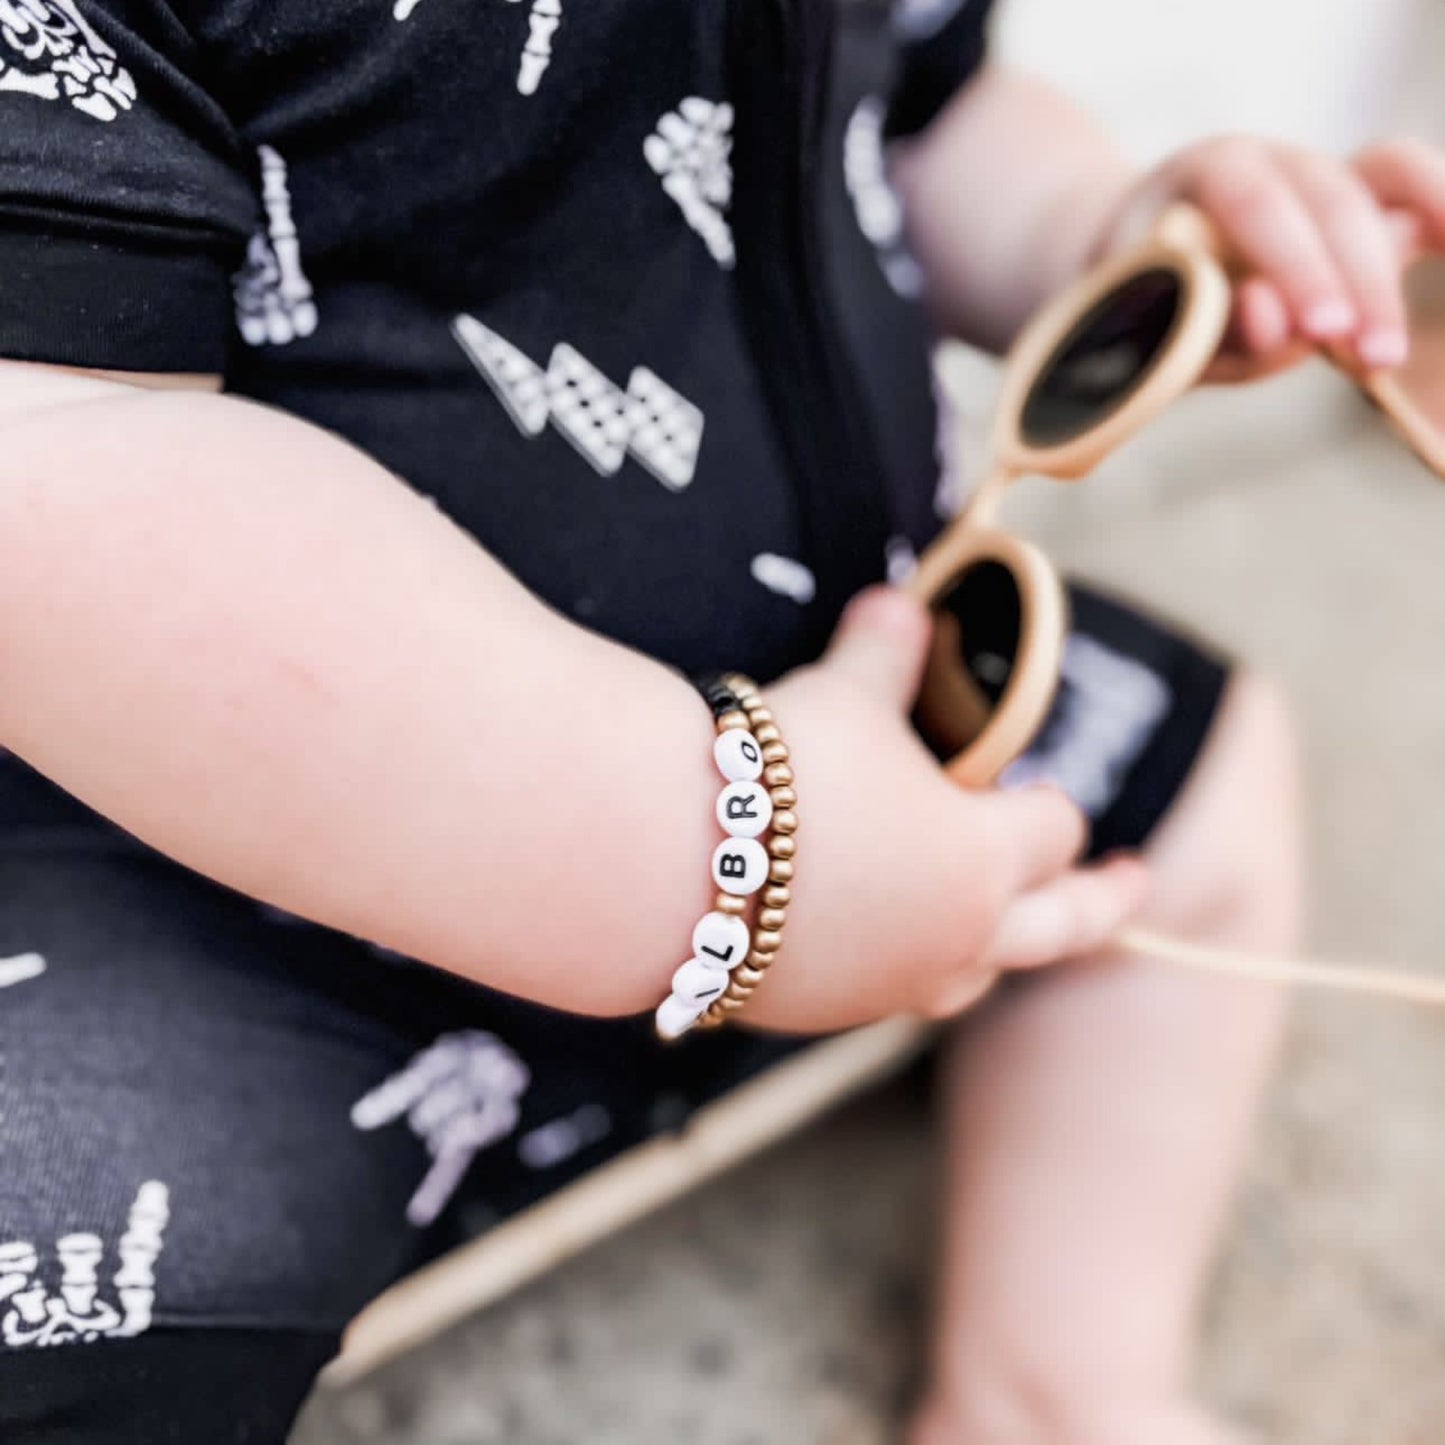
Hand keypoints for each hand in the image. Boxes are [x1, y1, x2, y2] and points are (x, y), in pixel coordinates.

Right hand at [739, 587, 1149, 1033]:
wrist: (666, 862)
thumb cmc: (778, 772)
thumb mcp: (845, 694)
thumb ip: (887, 647)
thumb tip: (900, 599)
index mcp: (983, 861)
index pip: (1054, 829)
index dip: (1049, 800)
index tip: (1037, 786)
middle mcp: (953, 939)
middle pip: (1060, 927)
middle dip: (1098, 901)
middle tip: (1132, 884)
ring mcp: (886, 987)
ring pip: (974, 977)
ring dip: (999, 945)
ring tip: (1001, 929)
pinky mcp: (819, 1012)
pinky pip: (888, 993)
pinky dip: (905, 964)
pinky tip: (876, 937)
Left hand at [1092, 135, 1444, 377]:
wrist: (1131, 258)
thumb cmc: (1135, 296)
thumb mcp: (1143, 317)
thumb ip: (1197, 322)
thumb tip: (1271, 313)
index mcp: (1208, 170)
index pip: (1257, 205)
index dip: (1296, 267)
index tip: (1322, 329)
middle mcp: (1273, 158)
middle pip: (1332, 202)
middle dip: (1359, 285)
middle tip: (1374, 359)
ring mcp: (1320, 171)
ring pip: (1381, 189)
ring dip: (1395, 267)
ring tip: (1395, 345)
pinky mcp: (1354, 199)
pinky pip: (1406, 185)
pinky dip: (1437, 210)